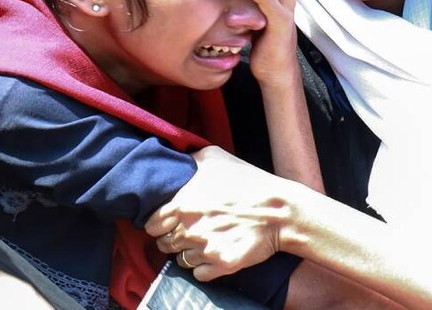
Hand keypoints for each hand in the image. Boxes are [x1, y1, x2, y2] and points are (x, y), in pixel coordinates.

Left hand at [145, 146, 291, 280]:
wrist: (281, 210)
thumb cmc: (249, 182)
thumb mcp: (216, 158)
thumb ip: (190, 160)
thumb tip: (178, 161)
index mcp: (182, 204)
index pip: (151, 225)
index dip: (159, 224)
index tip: (169, 222)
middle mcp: (189, 229)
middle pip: (164, 244)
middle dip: (172, 238)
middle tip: (188, 231)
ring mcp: (204, 250)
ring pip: (180, 260)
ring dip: (188, 253)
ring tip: (204, 241)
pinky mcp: (221, 265)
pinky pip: (199, 273)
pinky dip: (203, 267)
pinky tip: (214, 254)